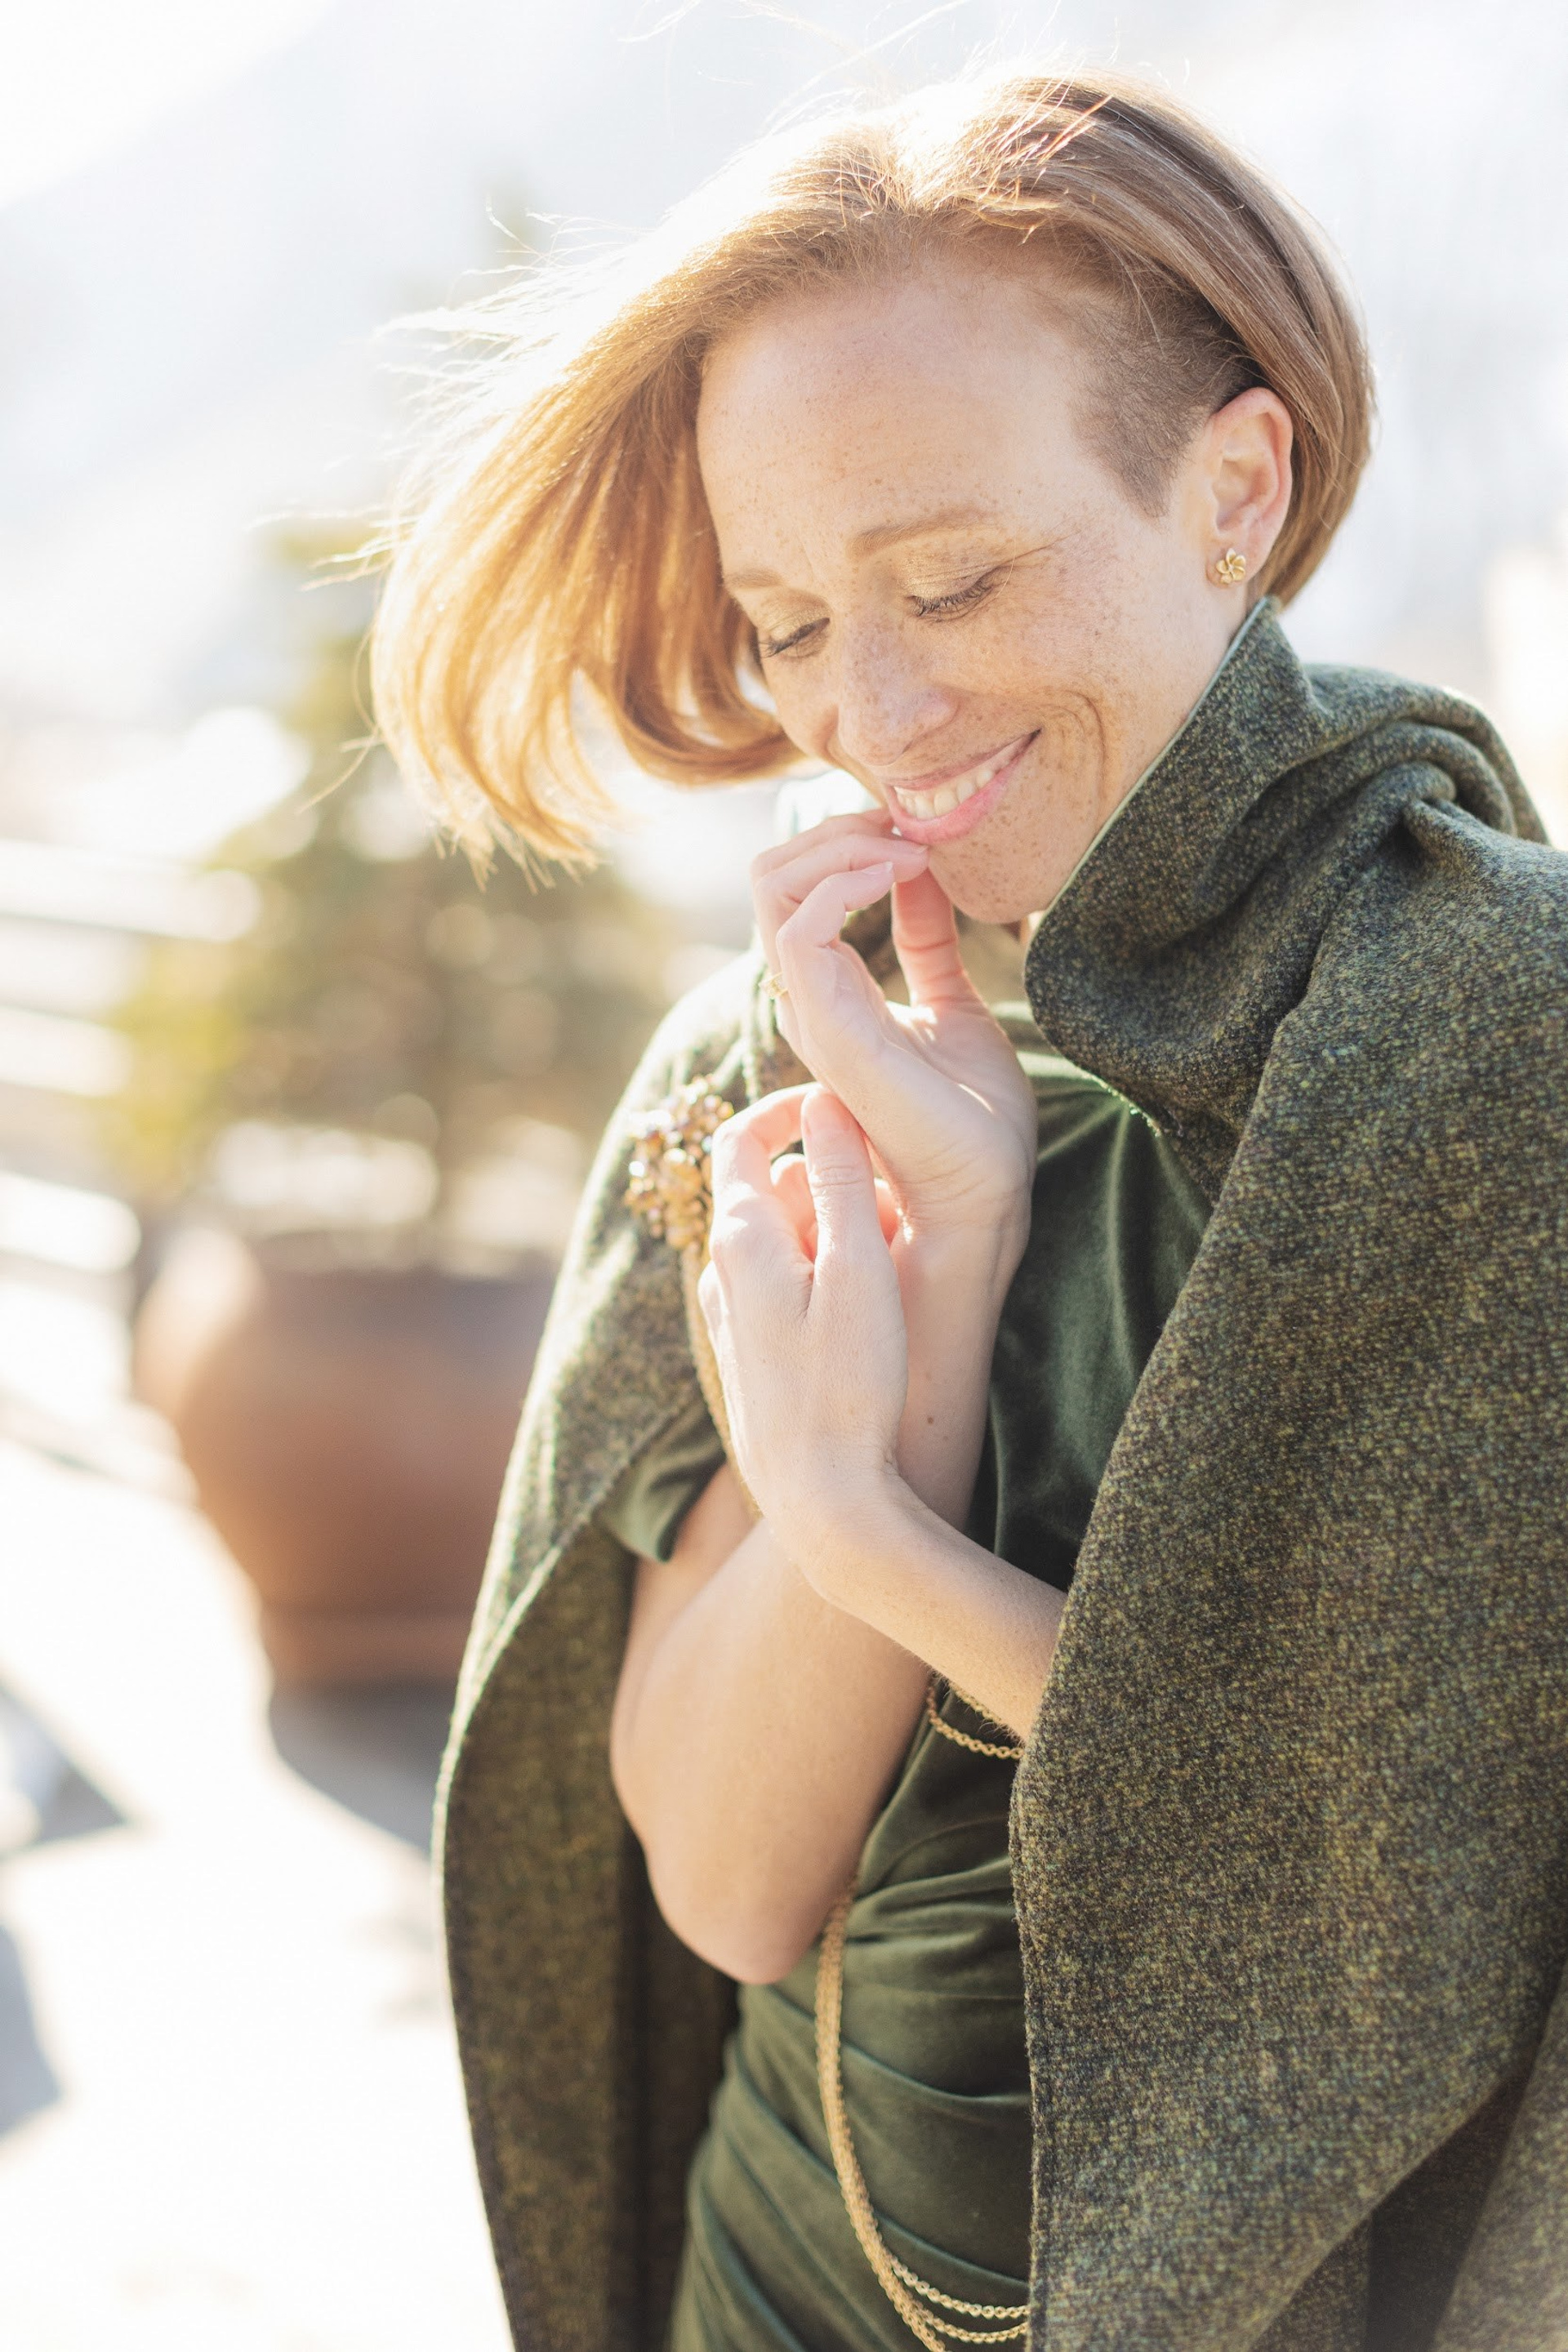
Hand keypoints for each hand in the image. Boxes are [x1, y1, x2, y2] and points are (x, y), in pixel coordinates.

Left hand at [699, 1085, 907, 1569]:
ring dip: (832, 1231)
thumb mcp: (860, 1269)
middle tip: (897, 1198)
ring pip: (781, 1242)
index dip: (788, 1108)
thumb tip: (824, 1101)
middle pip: (770, 1188)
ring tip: (894, 1258)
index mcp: (742, 1238)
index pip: (739, 1138)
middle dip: (830, 1179)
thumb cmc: (849, 1387)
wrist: (822, 1504)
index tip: (841, 1103)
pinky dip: (823, 1275)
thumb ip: (839, 1179)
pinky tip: (868, 1310)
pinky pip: (783, 1288)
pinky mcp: (749, 1357)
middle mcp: (721, 1273)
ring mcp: (730, 1318)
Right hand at [751, 815, 1034, 1268]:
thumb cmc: (975, 1117)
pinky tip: (904, 874)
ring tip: (909, 846)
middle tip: (907, 825)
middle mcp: (807, 1001)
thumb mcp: (953, 1001)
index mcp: (828, 994)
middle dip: (836, 830)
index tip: (914, 830)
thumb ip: (925, 939)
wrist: (988, 1190)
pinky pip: (801, 927)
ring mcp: (812, 1015)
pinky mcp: (831, 1029)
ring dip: (843, 846)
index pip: (793, 890)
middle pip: (771, 878)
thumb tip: (922, 870)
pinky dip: (847, 880)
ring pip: (773, 889)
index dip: (844, 843)